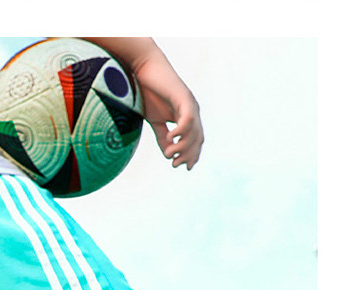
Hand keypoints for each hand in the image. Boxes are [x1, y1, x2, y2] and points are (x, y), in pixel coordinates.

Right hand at [133, 50, 203, 169]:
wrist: (143, 70)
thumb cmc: (148, 92)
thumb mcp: (155, 121)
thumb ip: (163, 136)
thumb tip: (168, 154)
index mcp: (186, 116)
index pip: (195, 140)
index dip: (192, 155)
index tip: (183, 168)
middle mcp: (192, 110)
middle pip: (197, 138)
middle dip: (189, 154)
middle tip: (176, 165)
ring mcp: (189, 104)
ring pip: (193, 131)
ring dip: (183, 146)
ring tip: (170, 154)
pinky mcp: (183, 97)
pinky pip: (187, 119)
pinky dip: (180, 132)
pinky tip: (171, 139)